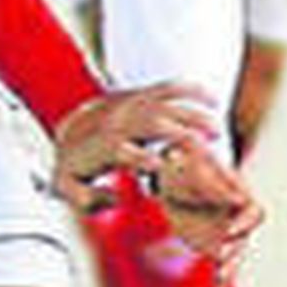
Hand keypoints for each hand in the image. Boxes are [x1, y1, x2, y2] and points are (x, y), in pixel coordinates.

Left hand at [52, 85, 261, 276]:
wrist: (69, 133)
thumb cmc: (74, 168)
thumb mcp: (69, 188)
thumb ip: (86, 200)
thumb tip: (115, 196)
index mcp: (100, 146)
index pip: (121, 150)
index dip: (140, 159)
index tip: (163, 169)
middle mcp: (117, 122)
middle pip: (150, 124)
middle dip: (180, 136)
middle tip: (209, 153)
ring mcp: (130, 104)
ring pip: (164, 104)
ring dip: (192, 115)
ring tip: (218, 133)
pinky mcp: (140, 94)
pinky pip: (168, 87)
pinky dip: (191, 90)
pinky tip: (214, 100)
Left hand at [154, 140, 262, 278]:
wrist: (169, 174)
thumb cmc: (186, 163)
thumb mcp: (194, 167)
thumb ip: (210, 184)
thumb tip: (234, 200)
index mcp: (238, 194)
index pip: (253, 212)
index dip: (244, 223)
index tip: (229, 232)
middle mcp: (236, 215)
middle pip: (244, 237)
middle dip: (234, 248)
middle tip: (221, 257)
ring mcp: (224, 231)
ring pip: (234, 252)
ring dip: (229, 265)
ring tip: (222, 278)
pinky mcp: (210, 243)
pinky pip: (220, 261)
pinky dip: (221, 274)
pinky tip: (219, 286)